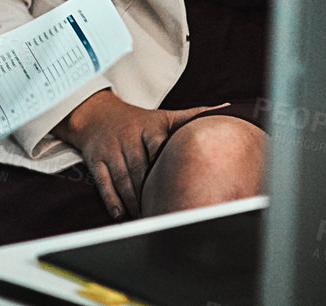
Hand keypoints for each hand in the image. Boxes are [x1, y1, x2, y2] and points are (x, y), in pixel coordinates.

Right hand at [53, 91, 224, 218]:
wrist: (96, 114)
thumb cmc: (138, 121)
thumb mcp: (164, 116)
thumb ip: (193, 115)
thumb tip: (229, 107)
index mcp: (147, 128)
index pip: (159, 148)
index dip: (167, 169)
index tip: (181, 188)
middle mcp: (126, 138)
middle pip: (139, 169)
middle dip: (150, 193)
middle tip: (167, 215)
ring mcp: (109, 150)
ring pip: (122, 179)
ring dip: (134, 202)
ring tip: (149, 219)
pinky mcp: (96, 161)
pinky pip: (103, 183)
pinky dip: (112, 200)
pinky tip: (122, 215)